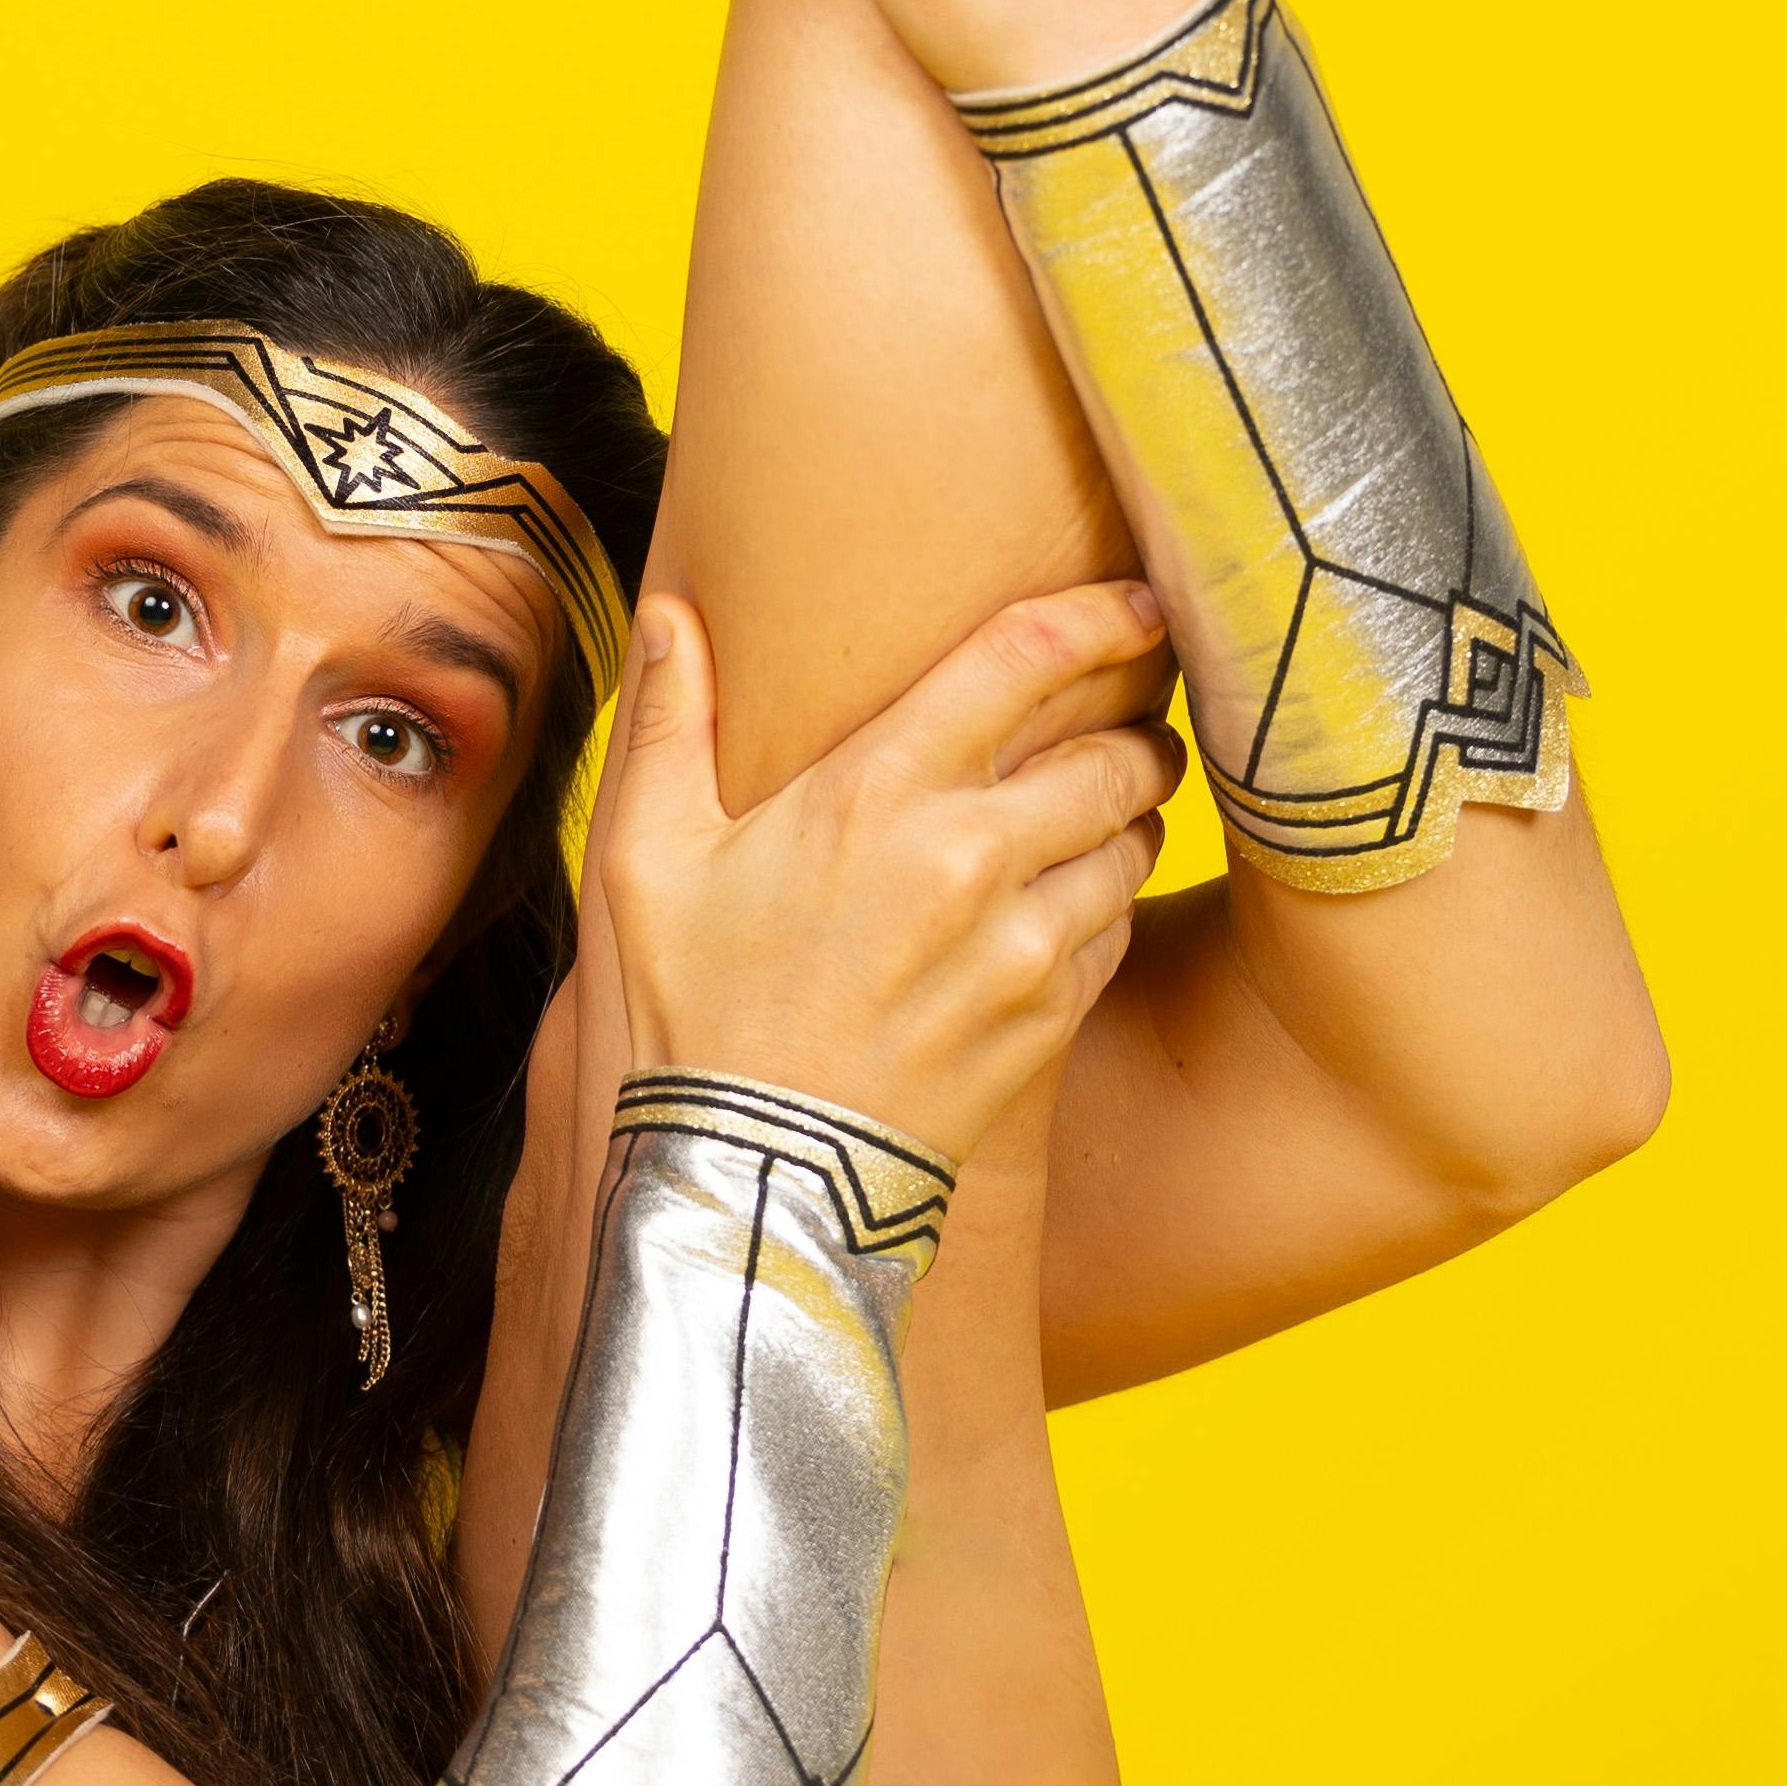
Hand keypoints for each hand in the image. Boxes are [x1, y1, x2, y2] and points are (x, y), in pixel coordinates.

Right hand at [593, 587, 1178, 1172]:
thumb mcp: (648, 858)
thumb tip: (671, 613)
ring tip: (1102, 815)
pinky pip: (1118, 929)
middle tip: (1128, 726)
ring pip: (1133, 842)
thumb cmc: (692, 1010)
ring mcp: (1020, 944)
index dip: (1102, 618)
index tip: (1138, 607)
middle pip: (1116, 752)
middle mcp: (969, 855)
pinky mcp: (1047, 1018)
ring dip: (1128, 820)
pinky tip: (1067, 904)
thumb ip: (671, 721)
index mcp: (878, 790)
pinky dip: (1107, 904)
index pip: (1028, 657)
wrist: (752, 1178)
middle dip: (1136, 730)